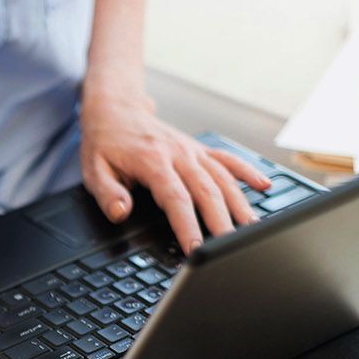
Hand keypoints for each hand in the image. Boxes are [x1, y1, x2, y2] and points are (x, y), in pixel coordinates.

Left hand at [79, 91, 270, 252]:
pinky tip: (265, 186)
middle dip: (221, 222)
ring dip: (239, 203)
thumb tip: (121, 212)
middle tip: (231, 247)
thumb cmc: (104, 143)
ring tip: (252, 227)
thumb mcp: (93, 171)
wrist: (115, 109)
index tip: (195, 250)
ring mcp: (191, 150)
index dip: (187, 226)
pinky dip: (248, 171)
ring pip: (222, 178)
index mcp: (152, 161)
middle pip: (206, 191)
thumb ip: (108, 194)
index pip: (176, 199)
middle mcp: (178, 154)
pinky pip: (227, 159)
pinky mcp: (198, 149)